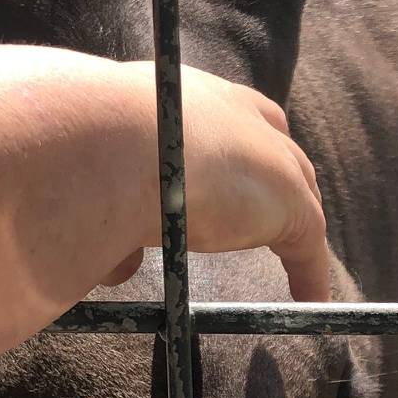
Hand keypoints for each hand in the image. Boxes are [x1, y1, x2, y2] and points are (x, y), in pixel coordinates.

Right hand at [103, 63, 330, 301]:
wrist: (107, 142)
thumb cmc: (86, 153)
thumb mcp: (98, 181)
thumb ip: (116, 219)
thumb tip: (119, 266)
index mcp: (186, 97)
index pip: (226, 117)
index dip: (231, 145)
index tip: (224, 171)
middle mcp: (234, 111)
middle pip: (273, 146)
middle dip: (274, 173)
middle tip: (267, 210)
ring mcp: (269, 154)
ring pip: (297, 188)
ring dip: (295, 218)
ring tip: (297, 254)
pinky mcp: (289, 199)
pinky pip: (307, 241)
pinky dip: (310, 271)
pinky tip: (311, 300)